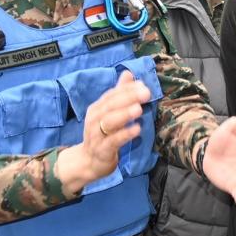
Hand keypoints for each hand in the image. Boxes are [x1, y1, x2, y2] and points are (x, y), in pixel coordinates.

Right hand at [55, 70, 153, 194]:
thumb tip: (128, 73)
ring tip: (139, 109)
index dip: (127, 89)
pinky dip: (124, 134)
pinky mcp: (102, 150)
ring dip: (124, 114)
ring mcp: (96, 135)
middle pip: (111, 105)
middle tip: (146, 93)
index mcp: (98, 108)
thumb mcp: (110, 113)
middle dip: (128, 98)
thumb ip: (119, 94)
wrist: (89, 162)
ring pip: (109, 122)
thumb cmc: (103, 134)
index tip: (143, 85)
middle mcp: (95, 119)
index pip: (112, 94)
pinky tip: (137, 130)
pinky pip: (113, 141)